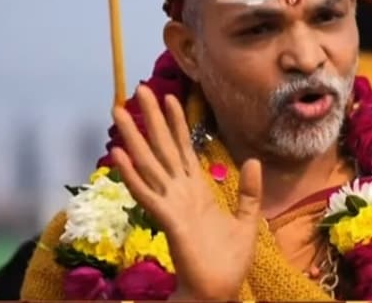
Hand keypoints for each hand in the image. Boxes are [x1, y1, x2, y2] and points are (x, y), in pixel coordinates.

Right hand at [111, 85, 261, 299]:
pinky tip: (119, 155)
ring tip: (118, 112)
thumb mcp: (248, 219)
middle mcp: (179, 192)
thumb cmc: (229, 260)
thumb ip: (249, 191)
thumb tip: (253, 160)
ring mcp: (171, 204)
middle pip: (162, 148)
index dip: (177, 123)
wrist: (219, 290)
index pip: (183, 149)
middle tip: (138, 90)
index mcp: (197, 190)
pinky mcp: (167, 220)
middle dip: (151, 118)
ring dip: (133, 137)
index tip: (171, 97)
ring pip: (149, 164)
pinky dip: (132, 175)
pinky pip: (147, 193)